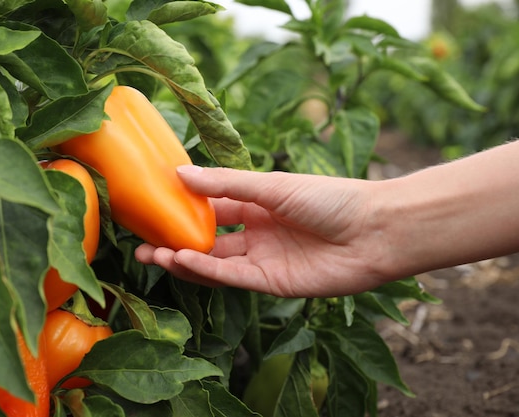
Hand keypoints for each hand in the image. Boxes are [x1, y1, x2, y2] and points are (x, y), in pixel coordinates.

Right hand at [135, 166, 390, 296]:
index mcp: (259, 204)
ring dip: (184, 259)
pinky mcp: (272, 283)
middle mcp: (258, 232)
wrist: (376, 231)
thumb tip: (180, 172)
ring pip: (215, 262)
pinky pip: (232, 278)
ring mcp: (264, 259)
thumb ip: (226, 184)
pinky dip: (206, 271)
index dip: (183, 207)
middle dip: (176, 241)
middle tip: (142, 242)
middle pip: (209, 239)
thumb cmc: (330, 197)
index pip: (213, 205)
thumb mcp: (272, 186)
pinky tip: (182, 262)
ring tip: (151, 255)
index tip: (152, 204)